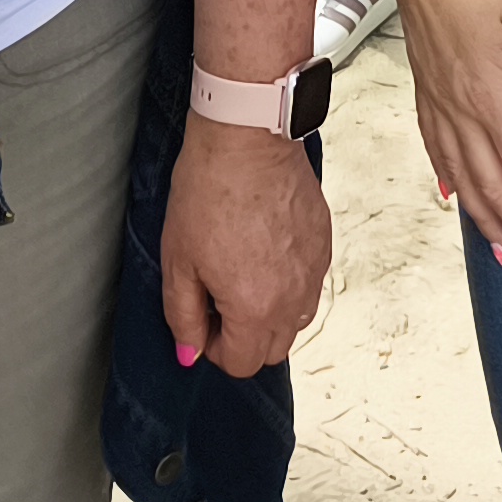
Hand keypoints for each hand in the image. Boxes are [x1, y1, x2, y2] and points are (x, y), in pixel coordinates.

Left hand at [158, 122, 329, 375]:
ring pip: (297, 321)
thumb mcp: (178, 260)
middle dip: (244, 338)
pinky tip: (265, 250)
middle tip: (218, 299)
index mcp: (254, 309)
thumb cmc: (208, 192)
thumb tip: (190, 354)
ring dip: (270, 315)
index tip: (201, 320)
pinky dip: (290, 284)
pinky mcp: (324, 244)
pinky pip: (310, 285)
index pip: (241, 363)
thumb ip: (184, 316)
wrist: (248, 138)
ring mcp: (314, 272)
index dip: (214, 349)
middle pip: (273, 350)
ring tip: (244, 276)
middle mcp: (293, 299)